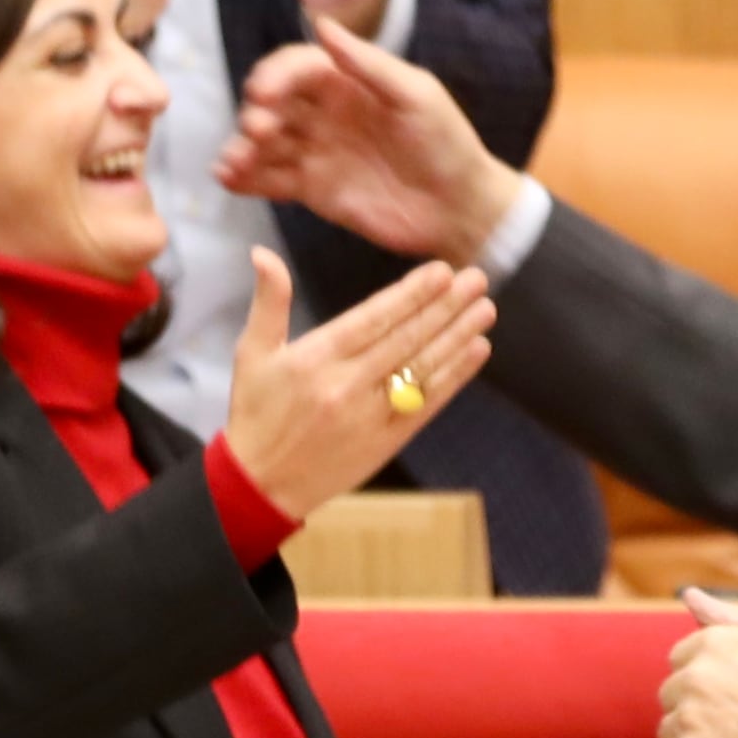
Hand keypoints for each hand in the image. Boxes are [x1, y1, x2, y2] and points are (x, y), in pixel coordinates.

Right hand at [222, 246, 494, 520]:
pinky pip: (426, 404)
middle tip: (477, 280)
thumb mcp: (252, 353)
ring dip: (458, 337)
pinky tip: (476, 351)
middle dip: (446, 307)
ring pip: (422, 368)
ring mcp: (370, 415)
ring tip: (485, 310)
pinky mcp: (386, 441)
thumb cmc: (256, 413)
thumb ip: (269, 301)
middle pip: (406, 339)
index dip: (412, 294)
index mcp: (316, 358)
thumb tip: (263, 252)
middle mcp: (347, 385)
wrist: (260, 485)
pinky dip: (454, 377)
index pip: (374, 318)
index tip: (442, 271)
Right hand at [224, 20, 528, 269]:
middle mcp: (324, 113)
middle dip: (257, 112)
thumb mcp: (416, 95)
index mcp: (347, 83)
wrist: (460, 209)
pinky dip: (246, 178)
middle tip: (259, 128)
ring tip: (234, 161)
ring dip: (243, 147)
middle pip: (274, 104)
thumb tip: (321, 24)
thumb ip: (369, 64)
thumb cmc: (447, 144)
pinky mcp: (313, 189)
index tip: (265, 93)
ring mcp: (316, 151)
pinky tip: (230, 178)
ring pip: (265, 143)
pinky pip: (271, 180)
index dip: (276, 76)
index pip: (297, 68)